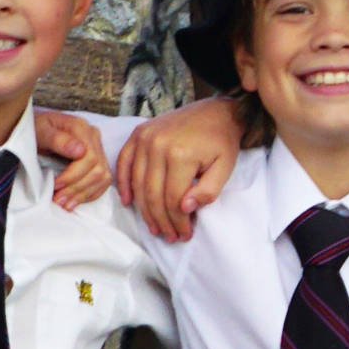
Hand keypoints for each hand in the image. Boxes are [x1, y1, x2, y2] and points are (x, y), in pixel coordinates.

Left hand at [36, 110, 109, 209]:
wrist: (35, 130)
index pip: (89, 157)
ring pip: (102, 178)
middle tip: (58, 200)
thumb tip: (80, 151)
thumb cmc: (35, 130)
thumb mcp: (40, 131)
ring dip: (83, 195)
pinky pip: (102, 182)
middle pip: (97, 170)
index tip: (56, 186)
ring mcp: (98, 149)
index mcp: (81, 128)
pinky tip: (74, 201)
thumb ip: (57, 140)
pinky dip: (89, 194)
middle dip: (77, 188)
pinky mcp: (98, 161)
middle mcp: (93, 137)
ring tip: (65, 205)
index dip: (73, 176)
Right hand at [114, 97, 244, 240]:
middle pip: (153, 195)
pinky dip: (124, 184)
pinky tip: (129, 202)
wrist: (216, 111)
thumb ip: (207, 191)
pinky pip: (124, 162)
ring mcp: (145, 138)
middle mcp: (157, 145)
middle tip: (169, 236)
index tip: (184, 235)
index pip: (172, 199)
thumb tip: (184, 209)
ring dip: (144, 210)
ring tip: (154, 227)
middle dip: (161, 221)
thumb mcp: (225, 168)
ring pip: (138, 183)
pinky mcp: (138, 133)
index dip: (177, 222)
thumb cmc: (222, 142)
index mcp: (180, 154)